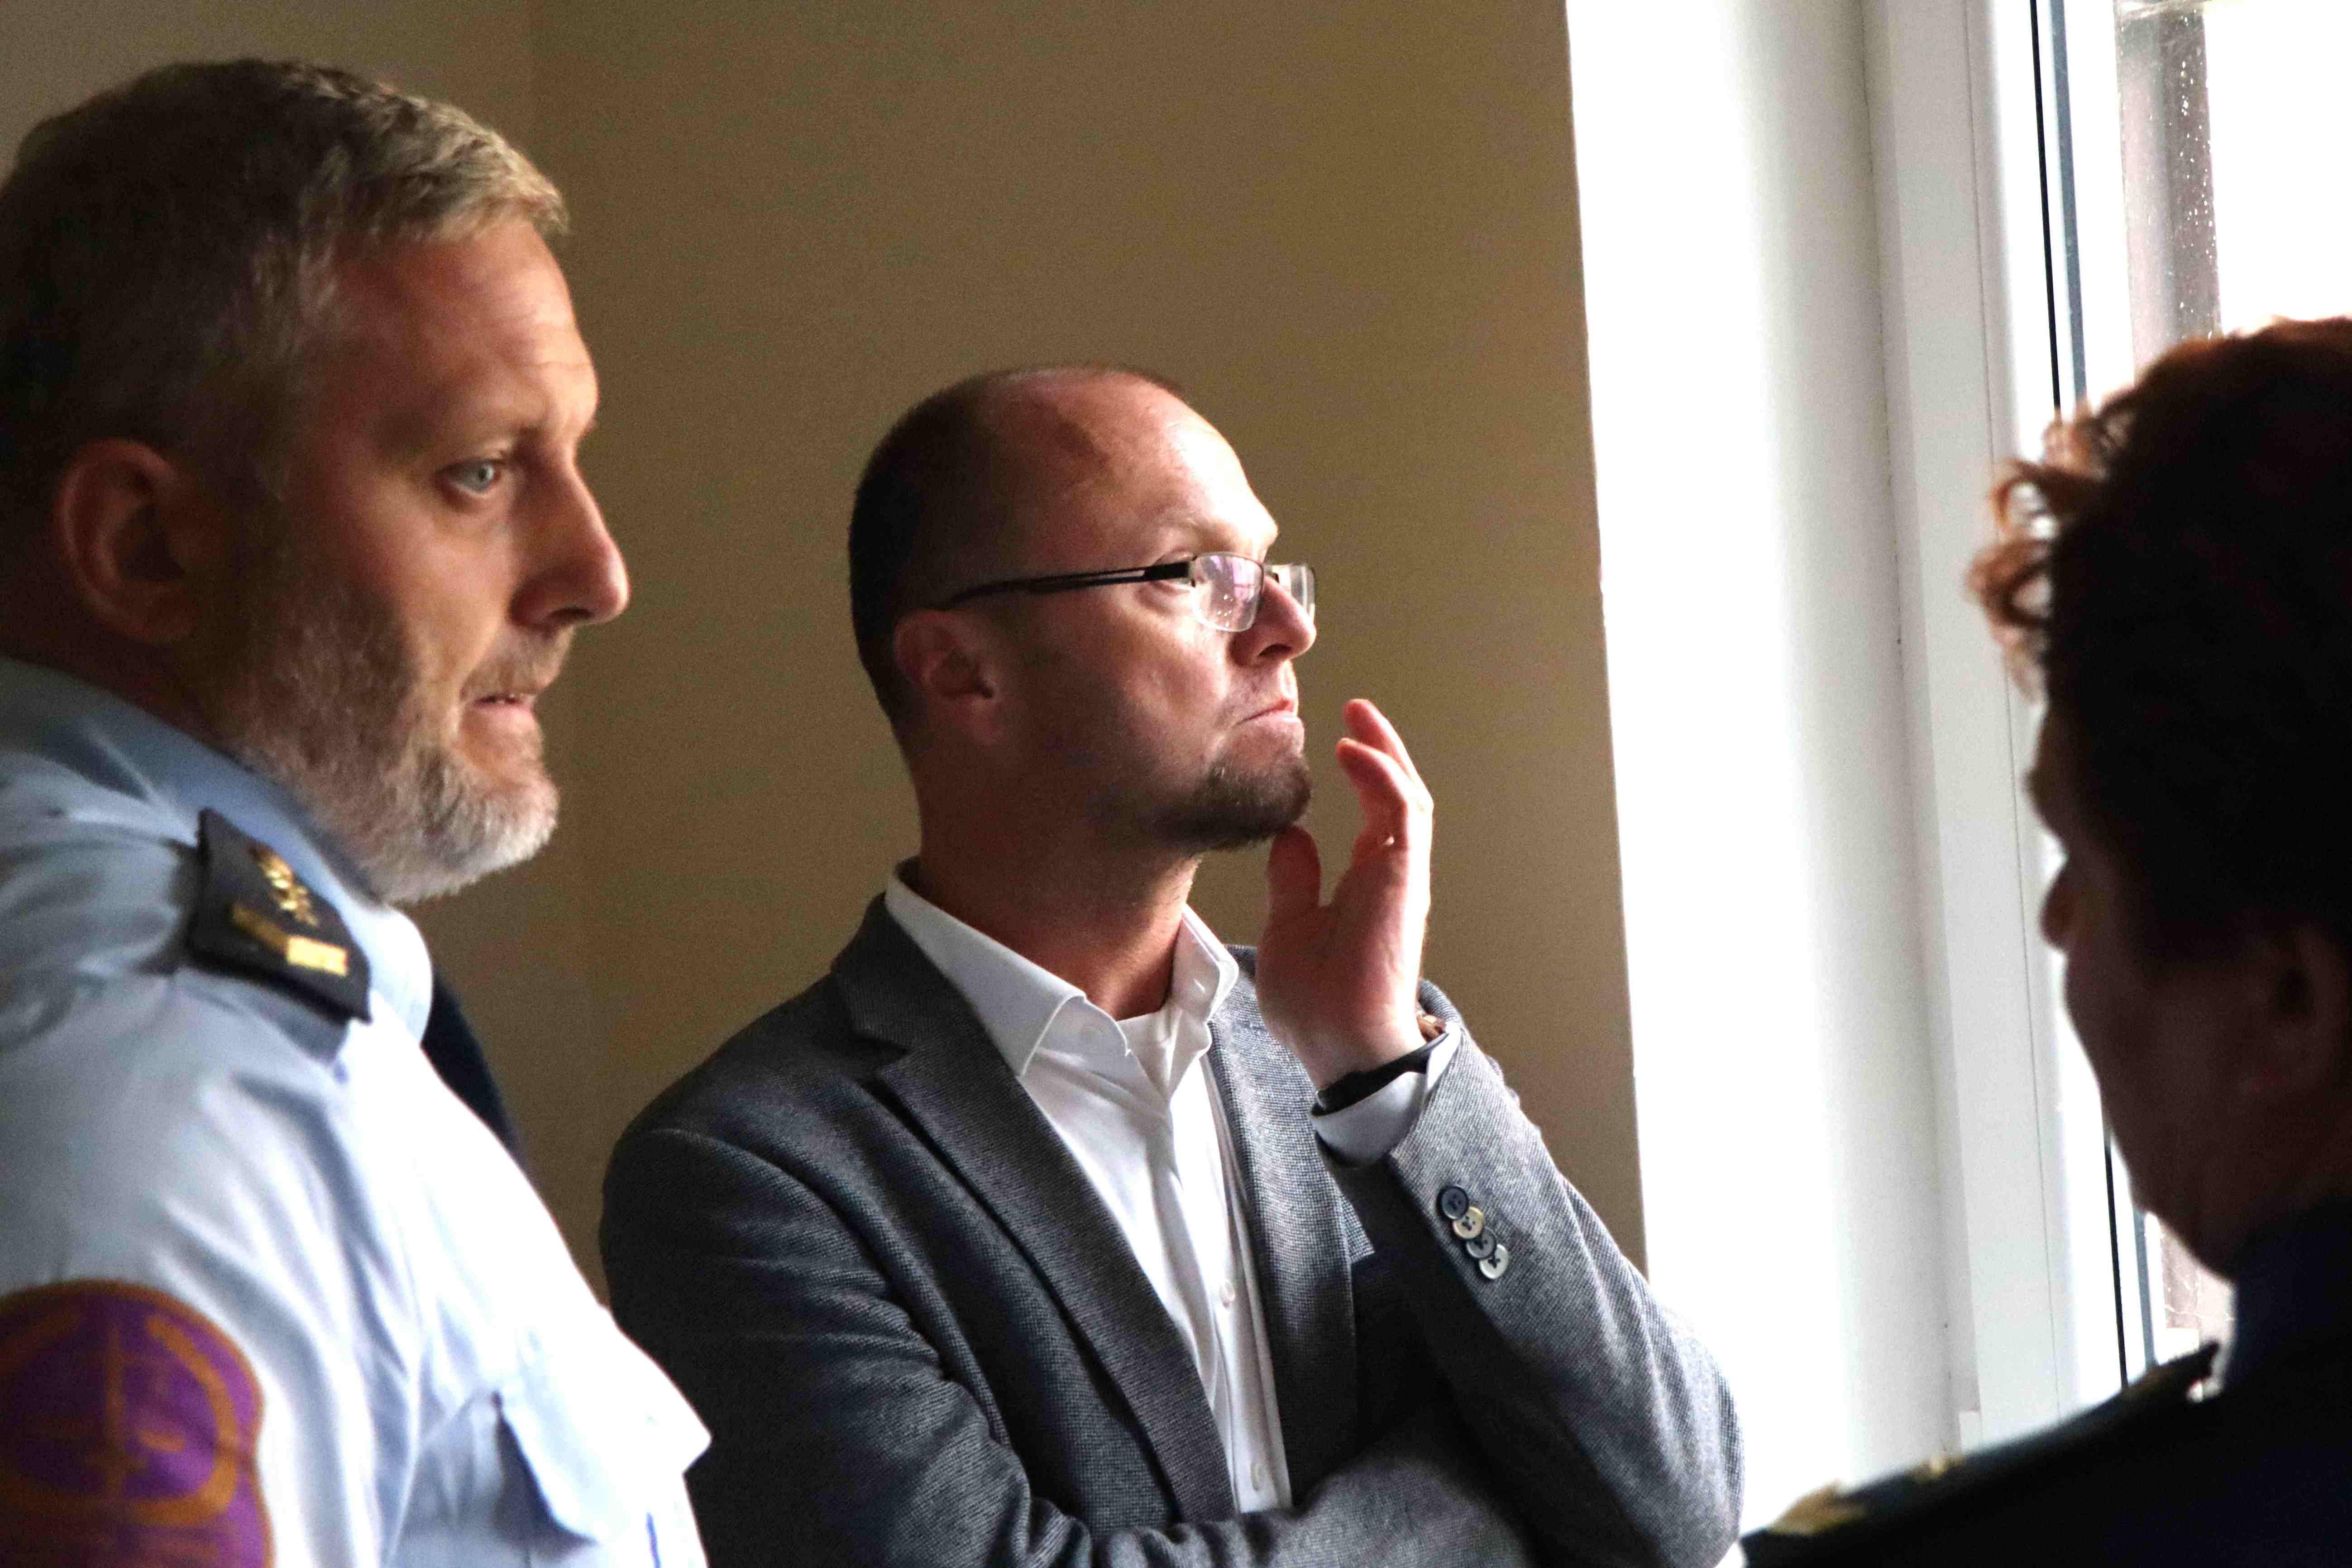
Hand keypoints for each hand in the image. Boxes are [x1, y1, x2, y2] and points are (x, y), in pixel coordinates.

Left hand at [1256, 698, 1433, 1088]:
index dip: (1362, 771)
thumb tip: (1291, 836)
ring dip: (1386, 752)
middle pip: (1395, 794)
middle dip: (1380, 748)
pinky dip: (1382, 777)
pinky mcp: (1403, 880)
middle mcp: (1390, 874)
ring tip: (1359, 716)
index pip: (1374, 813)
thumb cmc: (1316, 1003)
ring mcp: (1400, 876)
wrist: (1338, 1045)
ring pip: (1406, 797)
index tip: (1336, 738)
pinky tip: (1353, 750)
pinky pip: (1402, 814)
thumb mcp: (1288, 926)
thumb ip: (1294, 880)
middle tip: (1356, 710)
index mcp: (1366, 882)